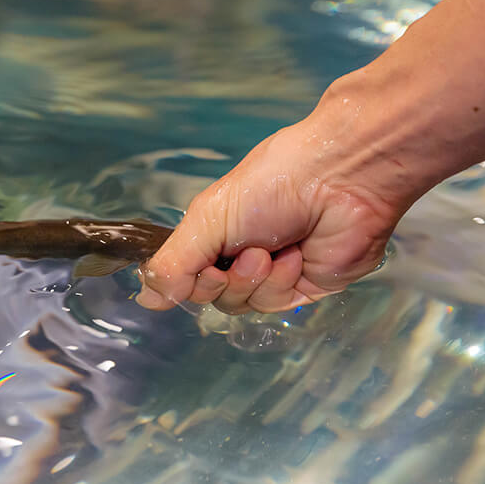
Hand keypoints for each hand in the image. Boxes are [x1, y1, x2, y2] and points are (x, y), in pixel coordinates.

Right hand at [136, 118, 402, 313]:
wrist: (338, 178)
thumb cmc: (272, 184)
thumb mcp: (209, 218)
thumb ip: (174, 262)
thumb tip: (146, 299)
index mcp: (216, 232)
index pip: (185, 276)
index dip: (187, 280)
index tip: (196, 266)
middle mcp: (241, 253)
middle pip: (213, 296)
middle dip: (224, 281)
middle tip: (245, 253)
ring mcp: (275, 272)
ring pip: (244, 304)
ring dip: (254, 280)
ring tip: (270, 251)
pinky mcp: (306, 287)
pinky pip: (277, 305)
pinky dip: (282, 283)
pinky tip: (296, 256)